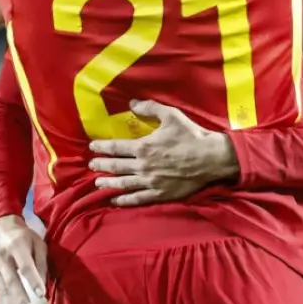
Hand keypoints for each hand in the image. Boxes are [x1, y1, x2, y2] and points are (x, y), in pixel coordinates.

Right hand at [0, 214, 47, 303]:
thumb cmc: (24, 237)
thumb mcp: (37, 242)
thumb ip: (41, 262)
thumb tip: (44, 286)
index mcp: (17, 246)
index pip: (25, 266)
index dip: (33, 280)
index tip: (41, 295)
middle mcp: (1, 257)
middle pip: (11, 280)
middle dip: (20, 297)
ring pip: (2, 289)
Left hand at [89, 100, 237, 206]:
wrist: (211, 158)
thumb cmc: (191, 135)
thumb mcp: (171, 115)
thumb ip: (150, 108)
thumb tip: (132, 103)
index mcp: (143, 147)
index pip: (116, 147)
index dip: (102, 147)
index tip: (92, 147)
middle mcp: (143, 166)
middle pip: (116, 166)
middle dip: (101, 165)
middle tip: (92, 165)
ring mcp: (150, 182)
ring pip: (123, 184)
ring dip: (108, 183)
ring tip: (98, 183)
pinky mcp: (160, 193)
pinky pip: (137, 198)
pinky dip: (124, 200)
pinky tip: (115, 200)